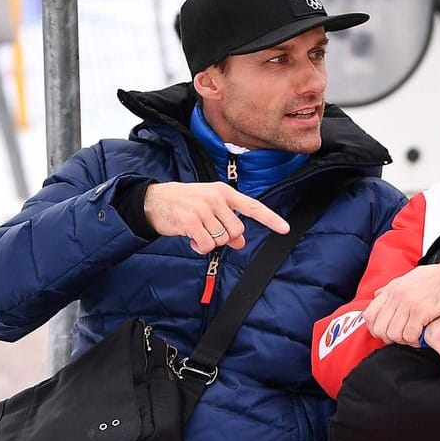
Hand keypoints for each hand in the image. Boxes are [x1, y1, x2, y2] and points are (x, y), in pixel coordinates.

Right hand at [143, 181, 289, 253]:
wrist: (154, 200)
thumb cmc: (185, 204)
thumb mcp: (209, 209)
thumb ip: (227, 223)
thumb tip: (241, 242)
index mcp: (223, 192)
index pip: (252, 206)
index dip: (270, 218)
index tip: (285, 229)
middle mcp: (215, 198)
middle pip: (237, 230)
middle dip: (225, 237)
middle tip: (209, 232)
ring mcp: (203, 209)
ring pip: (222, 240)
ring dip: (210, 242)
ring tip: (196, 232)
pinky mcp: (191, 222)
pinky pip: (206, 246)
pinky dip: (199, 248)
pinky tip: (190, 239)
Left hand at [364, 261, 439, 346]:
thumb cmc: (433, 278)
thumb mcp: (406, 278)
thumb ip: (390, 288)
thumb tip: (377, 295)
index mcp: (391, 289)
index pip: (369, 314)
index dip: (374, 328)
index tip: (384, 333)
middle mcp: (397, 296)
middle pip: (379, 328)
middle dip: (388, 338)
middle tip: (399, 338)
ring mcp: (408, 304)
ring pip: (393, 334)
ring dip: (402, 340)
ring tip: (411, 337)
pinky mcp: (421, 311)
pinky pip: (409, 335)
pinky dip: (414, 341)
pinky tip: (420, 337)